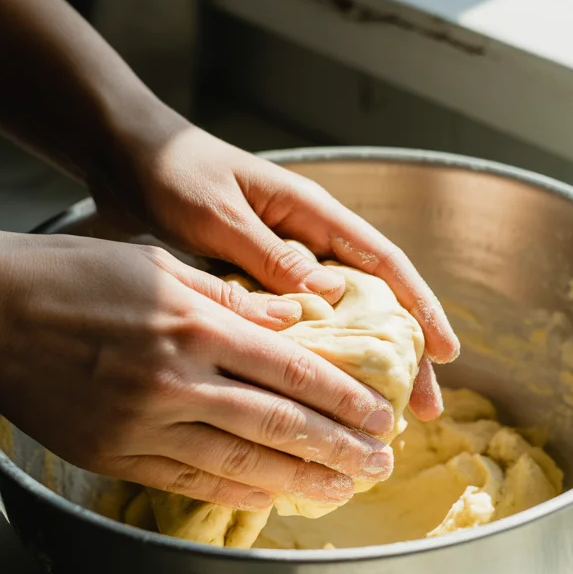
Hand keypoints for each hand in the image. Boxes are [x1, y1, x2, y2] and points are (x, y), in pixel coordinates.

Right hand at [0, 233, 398, 509]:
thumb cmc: (74, 276)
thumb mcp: (159, 264)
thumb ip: (232, 298)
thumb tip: (297, 317)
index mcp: (195, 324)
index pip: (291, 368)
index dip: (343, 397)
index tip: (379, 415)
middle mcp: (177, 379)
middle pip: (279, 421)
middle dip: (337, 446)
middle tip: (379, 462)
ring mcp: (144, 423)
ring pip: (241, 459)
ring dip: (299, 478)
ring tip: (342, 488)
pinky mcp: (114, 453)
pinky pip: (190, 479)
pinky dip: (238, 490)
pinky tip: (272, 496)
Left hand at [93, 122, 459, 420]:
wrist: (127, 159)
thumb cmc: (173, 174)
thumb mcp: (220, 214)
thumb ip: (270, 254)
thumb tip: (332, 298)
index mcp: (310, 213)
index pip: (382, 263)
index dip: (419, 307)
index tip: (445, 351)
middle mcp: (307, 239)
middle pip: (371, 300)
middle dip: (403, 353)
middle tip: (426, 407)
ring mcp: (283, 262)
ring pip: (339, 319)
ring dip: (361, 365)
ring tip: (381, 415)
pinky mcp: (256, 282)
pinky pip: (297, 326)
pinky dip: (313, 359)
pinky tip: (319, 397)